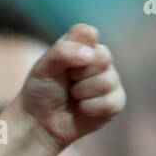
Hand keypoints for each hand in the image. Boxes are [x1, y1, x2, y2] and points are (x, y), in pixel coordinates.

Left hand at [17, 23, 125, 152]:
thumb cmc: (42, 90)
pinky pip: (109, 102)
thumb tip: (90, 55)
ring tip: (73, 96)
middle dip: (78, 74)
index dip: (73, 50)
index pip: (88, 34)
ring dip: (81, 93)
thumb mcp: (43, 66)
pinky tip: (82, 109)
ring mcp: (110, 80)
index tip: (60, 64)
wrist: (39, 122)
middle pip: (102, 57)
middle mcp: (100, 59)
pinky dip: (89, 108)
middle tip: (67, 82)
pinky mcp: (115, 102)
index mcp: (83, 44)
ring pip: (105, 82)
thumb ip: (62, 52)